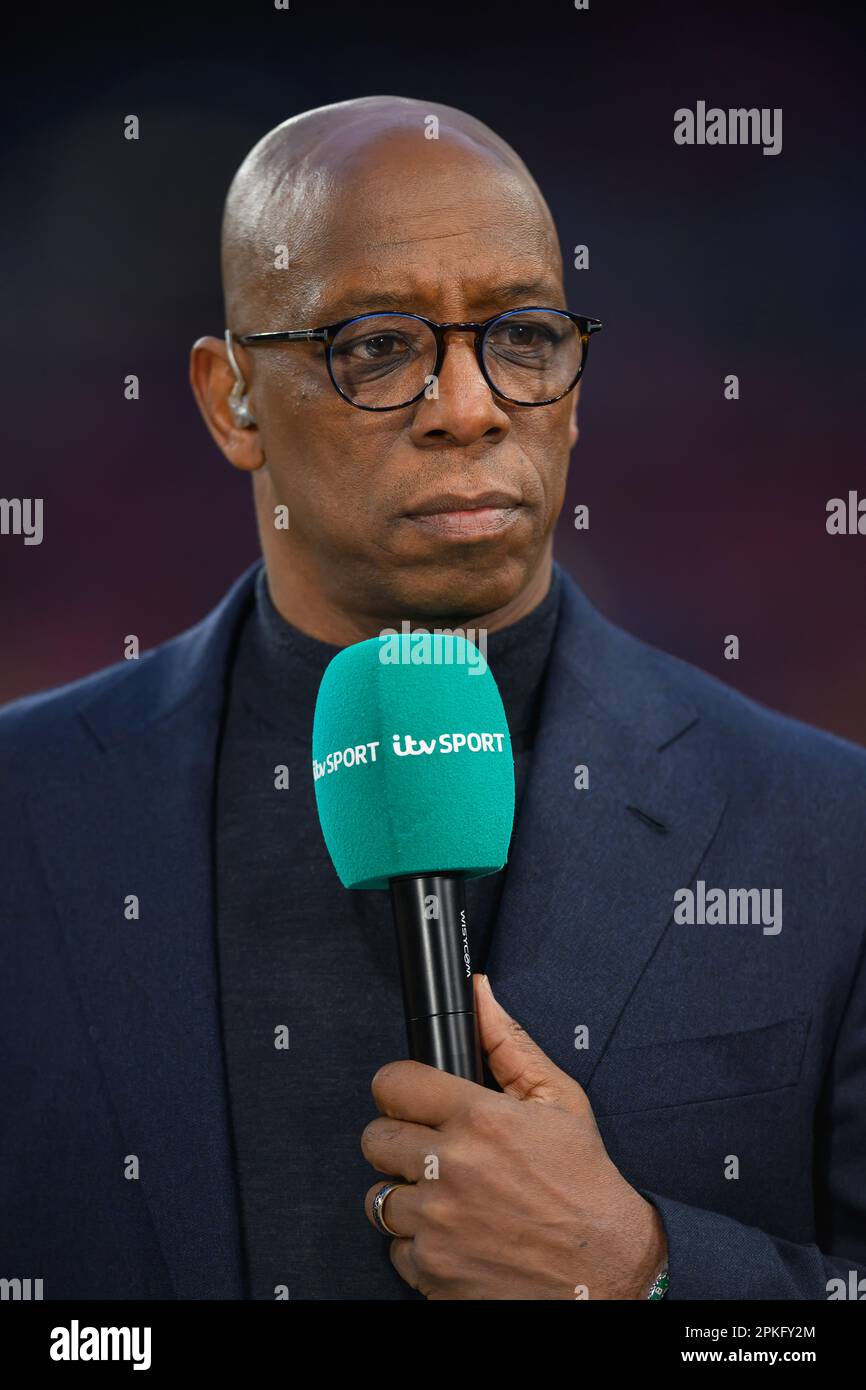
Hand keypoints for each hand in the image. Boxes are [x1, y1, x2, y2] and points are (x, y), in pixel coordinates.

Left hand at [362, 973, 667, 1298]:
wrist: (606, 1268)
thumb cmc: (583, 1182)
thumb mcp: (558, 1099)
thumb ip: (508, 1042)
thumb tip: (479, 993)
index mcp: (479, 1119)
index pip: (392, 1083)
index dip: (401, 1088)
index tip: (413, 1100)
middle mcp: (451, 1168)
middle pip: (374, 1139)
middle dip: (401, 1142)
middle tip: (434, 1151)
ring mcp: (438, 1223)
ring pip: (379, 1198)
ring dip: (409, 1196)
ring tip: (448, 1196)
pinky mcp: (434, 1271)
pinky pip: (396, 1250)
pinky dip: (420, 1246)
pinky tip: (456, 1236)